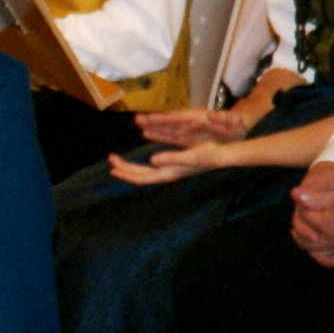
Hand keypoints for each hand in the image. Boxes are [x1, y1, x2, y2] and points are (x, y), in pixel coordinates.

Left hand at [106, 141, 227, 185]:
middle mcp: (166, 173)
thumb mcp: (190, 155)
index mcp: (168, 172)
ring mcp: (169, 170)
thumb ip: (171, 158)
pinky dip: (139, 164)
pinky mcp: (172, 165)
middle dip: (124, 168)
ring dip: (129, 167)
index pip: (142, 177)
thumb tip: (152, 161)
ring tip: (116, 160)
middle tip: (110, 158)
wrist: (222, 155)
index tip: (113, 168)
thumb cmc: (208, 154)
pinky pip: (150, 168)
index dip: (127, 174)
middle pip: (140, 175)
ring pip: (144, 172)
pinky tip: (136, 160)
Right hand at [134, 107, 245, 147]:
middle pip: (170, 120)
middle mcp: (191, 122)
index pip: (182, 118)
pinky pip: (170, 135)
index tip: (153, 117)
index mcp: (201, 119)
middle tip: (137, 118)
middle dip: (155, 120)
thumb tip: (222, 116)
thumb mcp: (236, 123)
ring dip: (153, 126)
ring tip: (137, 122)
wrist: (239, 126)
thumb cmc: (237, 126)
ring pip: (167, 127)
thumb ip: (228, 119)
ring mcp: (188, 128)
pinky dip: (158, 133)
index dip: (167, 118)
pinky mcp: (187, 136)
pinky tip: (146, 133)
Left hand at [290, 180, 333, 264]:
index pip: (305, 217)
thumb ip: (315, 197)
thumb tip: (294, 193)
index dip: (304, 209)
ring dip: (307, 246)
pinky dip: (324, 257)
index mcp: (323, 224)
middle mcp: (328, 240)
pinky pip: (331, 260)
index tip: (304, 203)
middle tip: (295, 226)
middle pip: (305, 239)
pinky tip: (324, 253)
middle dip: (299, 231)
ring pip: (315, 252)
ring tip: (306, 239)